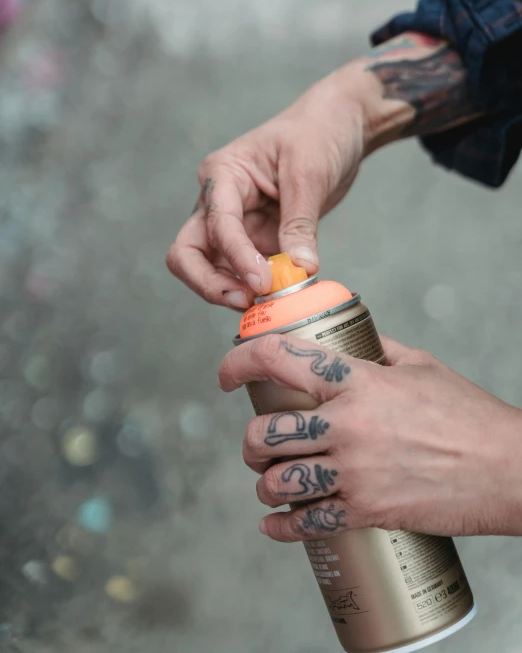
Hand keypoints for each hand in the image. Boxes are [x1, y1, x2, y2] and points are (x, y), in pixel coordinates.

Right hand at [166, 70, 365, 308]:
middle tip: (245, 301)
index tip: (262, 282)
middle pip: (188, 253)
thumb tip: (300, 268)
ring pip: (209, 268)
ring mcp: (235, 224)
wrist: (338, 126)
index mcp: (223, 174)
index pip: (216, 224)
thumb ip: (300, 223)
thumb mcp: (310, 173)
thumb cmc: (319, 133)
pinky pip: (242, 272)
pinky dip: (255, 288)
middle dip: (209, 283)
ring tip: (269, 302)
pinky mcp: (255, 239)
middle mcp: (219, 201)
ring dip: (232, 289)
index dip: (235, 257)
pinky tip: (280, 294)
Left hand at [219, 334, 521, 540]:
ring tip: (267, 482)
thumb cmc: (468, 414)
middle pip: (265, 432)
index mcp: (359, 381)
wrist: (509, 469)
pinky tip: (275, 524)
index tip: (227, 374)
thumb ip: (377, 350)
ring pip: (276, 480)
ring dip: (262, 484)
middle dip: (249, 442)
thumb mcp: (421, 366)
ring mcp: (355, 471)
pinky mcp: (367, 511)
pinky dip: (281, 527)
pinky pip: (306, 523)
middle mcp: (348, 425)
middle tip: (256, 444)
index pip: (280, 359)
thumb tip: (348, 341)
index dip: (239, 362)